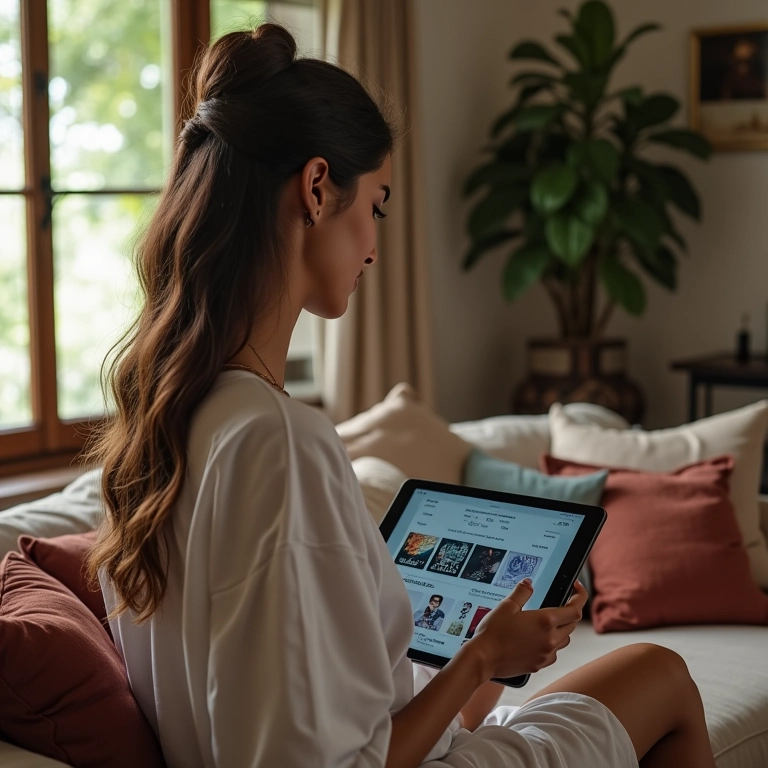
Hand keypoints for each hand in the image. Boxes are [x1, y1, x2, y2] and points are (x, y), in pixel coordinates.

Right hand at [468, 580, 586, 680]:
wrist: (483, 659)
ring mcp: (546, 654)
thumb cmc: (493, 631)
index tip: (577, 588)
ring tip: (546, 623)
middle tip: (558, 604)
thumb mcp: (506, 606)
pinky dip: (551, 645)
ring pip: (565, 640)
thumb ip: (522, 592)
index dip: (580, 596)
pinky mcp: (539, 665)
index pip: (575, 609)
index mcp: (545, 621)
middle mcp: (550, 638)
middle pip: (572, 624)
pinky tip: (537, 640)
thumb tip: (529, 583)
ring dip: (561, 630)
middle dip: (569, 612)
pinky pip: (554, 653)